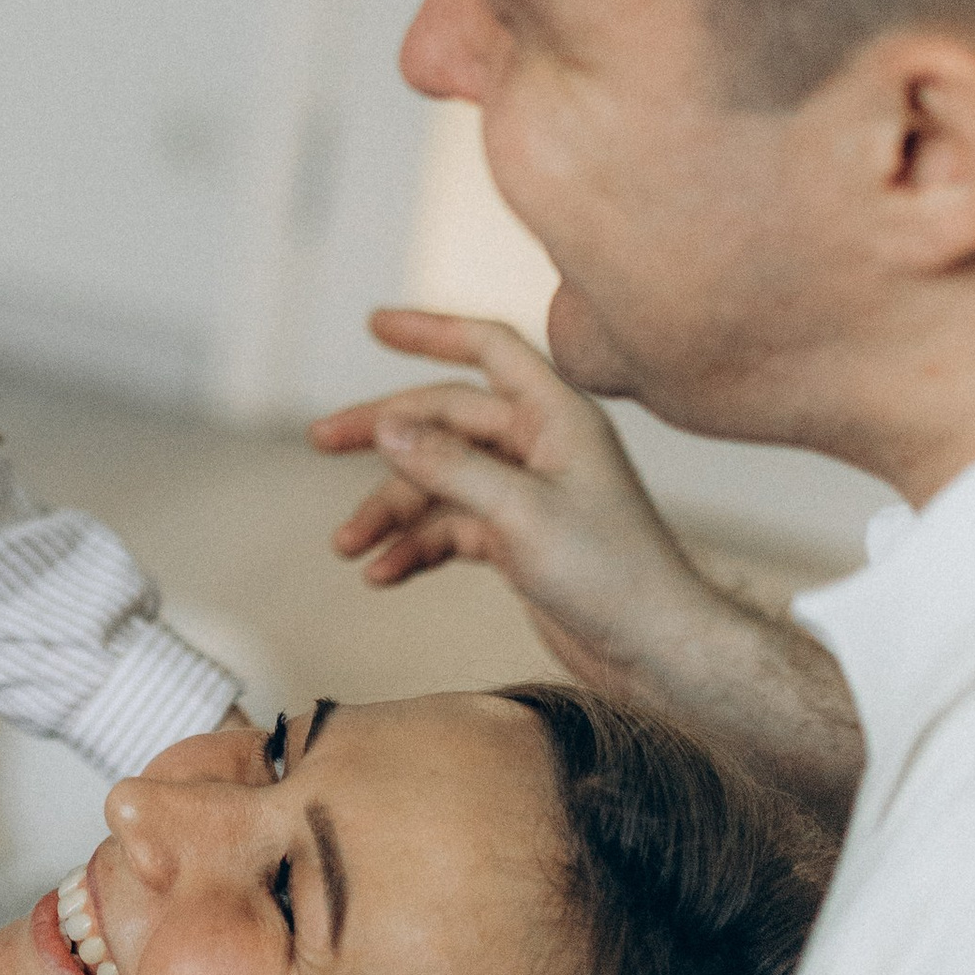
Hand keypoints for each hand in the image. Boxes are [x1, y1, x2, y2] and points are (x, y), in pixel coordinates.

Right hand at [311, 309, 698, 691]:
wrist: (654, 651)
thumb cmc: (613, 576)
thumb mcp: (520, 513)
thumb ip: (450, 465)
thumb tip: (387, 424)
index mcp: (556, 416)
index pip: (489, 348)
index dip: (432, 330)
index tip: (375, 323)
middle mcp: (541, 445)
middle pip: (445, 419)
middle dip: (383, 434)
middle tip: (321, 439)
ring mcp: (528, 493)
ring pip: (440, 482)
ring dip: (392, 511)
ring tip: (348, 546)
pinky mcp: (519, 540)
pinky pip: (451, 528)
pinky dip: (416, 548)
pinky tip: (384, 575)